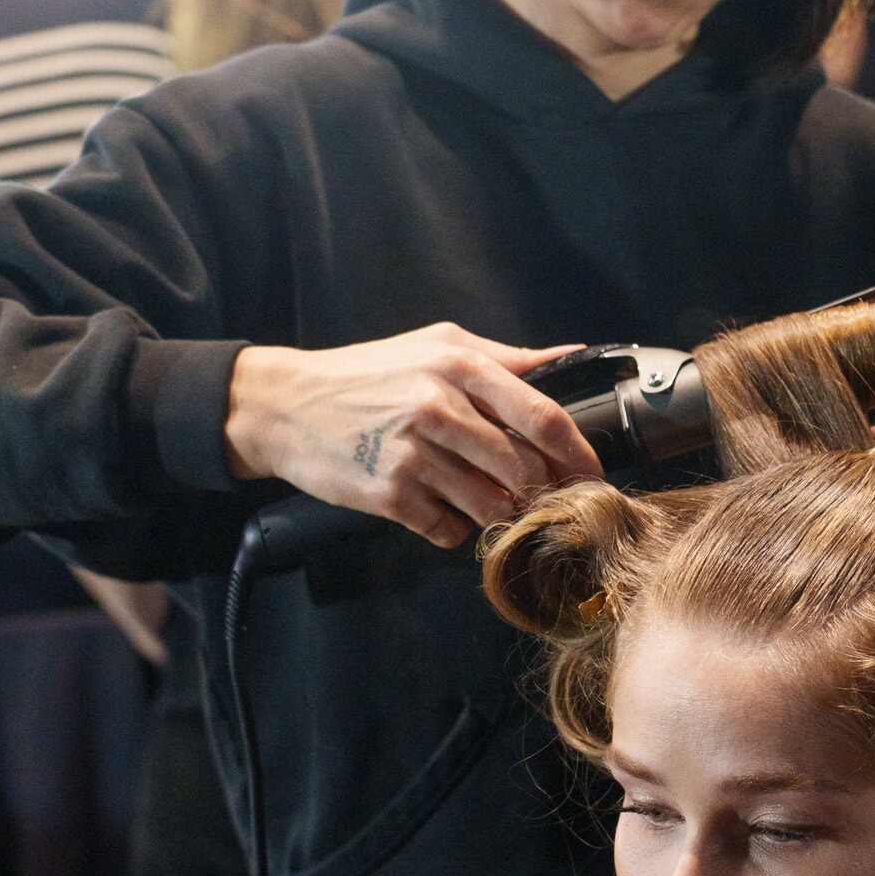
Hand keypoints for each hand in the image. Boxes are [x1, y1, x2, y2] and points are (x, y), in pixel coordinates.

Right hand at [224, 326, 595, 549]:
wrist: (284, 406)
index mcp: (457, 367)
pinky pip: (449, 530)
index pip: (542, 417)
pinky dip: (456, 529)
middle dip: (543, 491)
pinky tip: (442, 510)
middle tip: (545, 499)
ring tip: (491, 503)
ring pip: (491, 505)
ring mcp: (412, 455)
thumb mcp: (434, 346)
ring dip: (502, 513)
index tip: (590, 472)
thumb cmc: (366, 374)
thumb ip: (505, 358)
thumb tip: (570, 356)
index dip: (577, 453)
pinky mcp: (390, 495)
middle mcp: (437, 408)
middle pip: (523, 467)